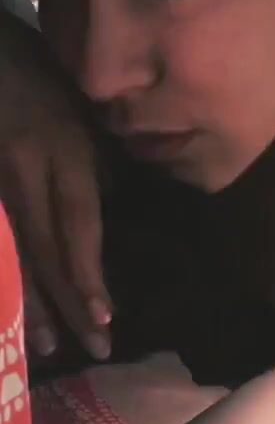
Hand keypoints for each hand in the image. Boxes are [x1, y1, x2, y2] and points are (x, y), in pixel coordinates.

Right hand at [0, 6, 111, 359]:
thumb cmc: (41, 76)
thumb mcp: (80, 116)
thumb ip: (93, 165)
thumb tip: (114, 214)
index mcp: (64, 149)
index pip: (79, 223)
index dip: (87, 273)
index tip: (105, 317)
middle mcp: (26, 167)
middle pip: (45, 247)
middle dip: (66, 301)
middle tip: (91, 347)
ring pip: (10, 250)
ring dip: (26, 300)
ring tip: (44, 344)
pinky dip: (2, 270)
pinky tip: (7, 302)